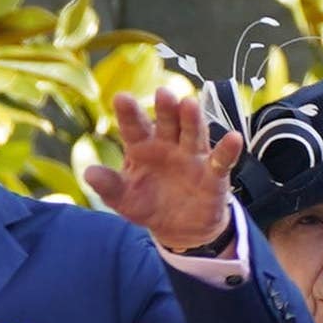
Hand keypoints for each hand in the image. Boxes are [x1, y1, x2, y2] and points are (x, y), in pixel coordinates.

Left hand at [80, 88, 246, 256]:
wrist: (181, 229)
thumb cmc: (149, 205)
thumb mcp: (125, 200)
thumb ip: (109, 186)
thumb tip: (89, 173)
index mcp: (143, 147)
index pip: (135, 127)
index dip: (129, 113)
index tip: (121, 98)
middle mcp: (168, 145)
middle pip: (167, 122)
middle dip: (166, 108)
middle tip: (163, 93)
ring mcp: (192, 157)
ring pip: (193, 134)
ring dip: (192, 119)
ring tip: (189, 104)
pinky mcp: (213, 173)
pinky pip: (221, 159)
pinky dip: (227, 149)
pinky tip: (233, 138)